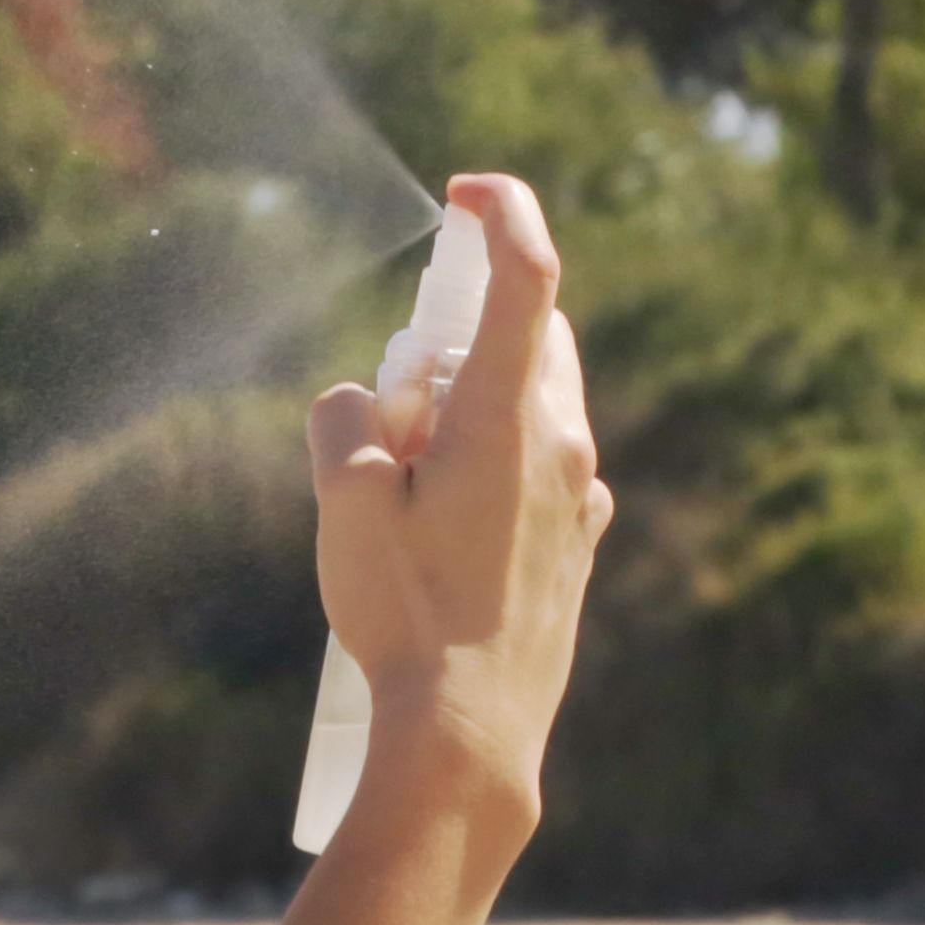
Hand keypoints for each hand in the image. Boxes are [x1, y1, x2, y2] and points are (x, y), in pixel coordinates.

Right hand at [305, 173, 613, 833]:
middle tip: (393, 400)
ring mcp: (580, 494)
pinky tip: (448, 526)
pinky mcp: (579, 540)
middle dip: (459, 335)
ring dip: (476, 401)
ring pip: (537, 399)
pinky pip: (543, 463)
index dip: (502, 210)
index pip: (528, 274)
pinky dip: (497, 458)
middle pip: (528, 335)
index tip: (464, 191)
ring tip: (411, 478)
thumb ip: (345, 418)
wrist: (470, 732)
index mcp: (505, 416)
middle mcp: (561, 442)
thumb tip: (368, 402)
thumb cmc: (405, 615)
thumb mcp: (343, 503)